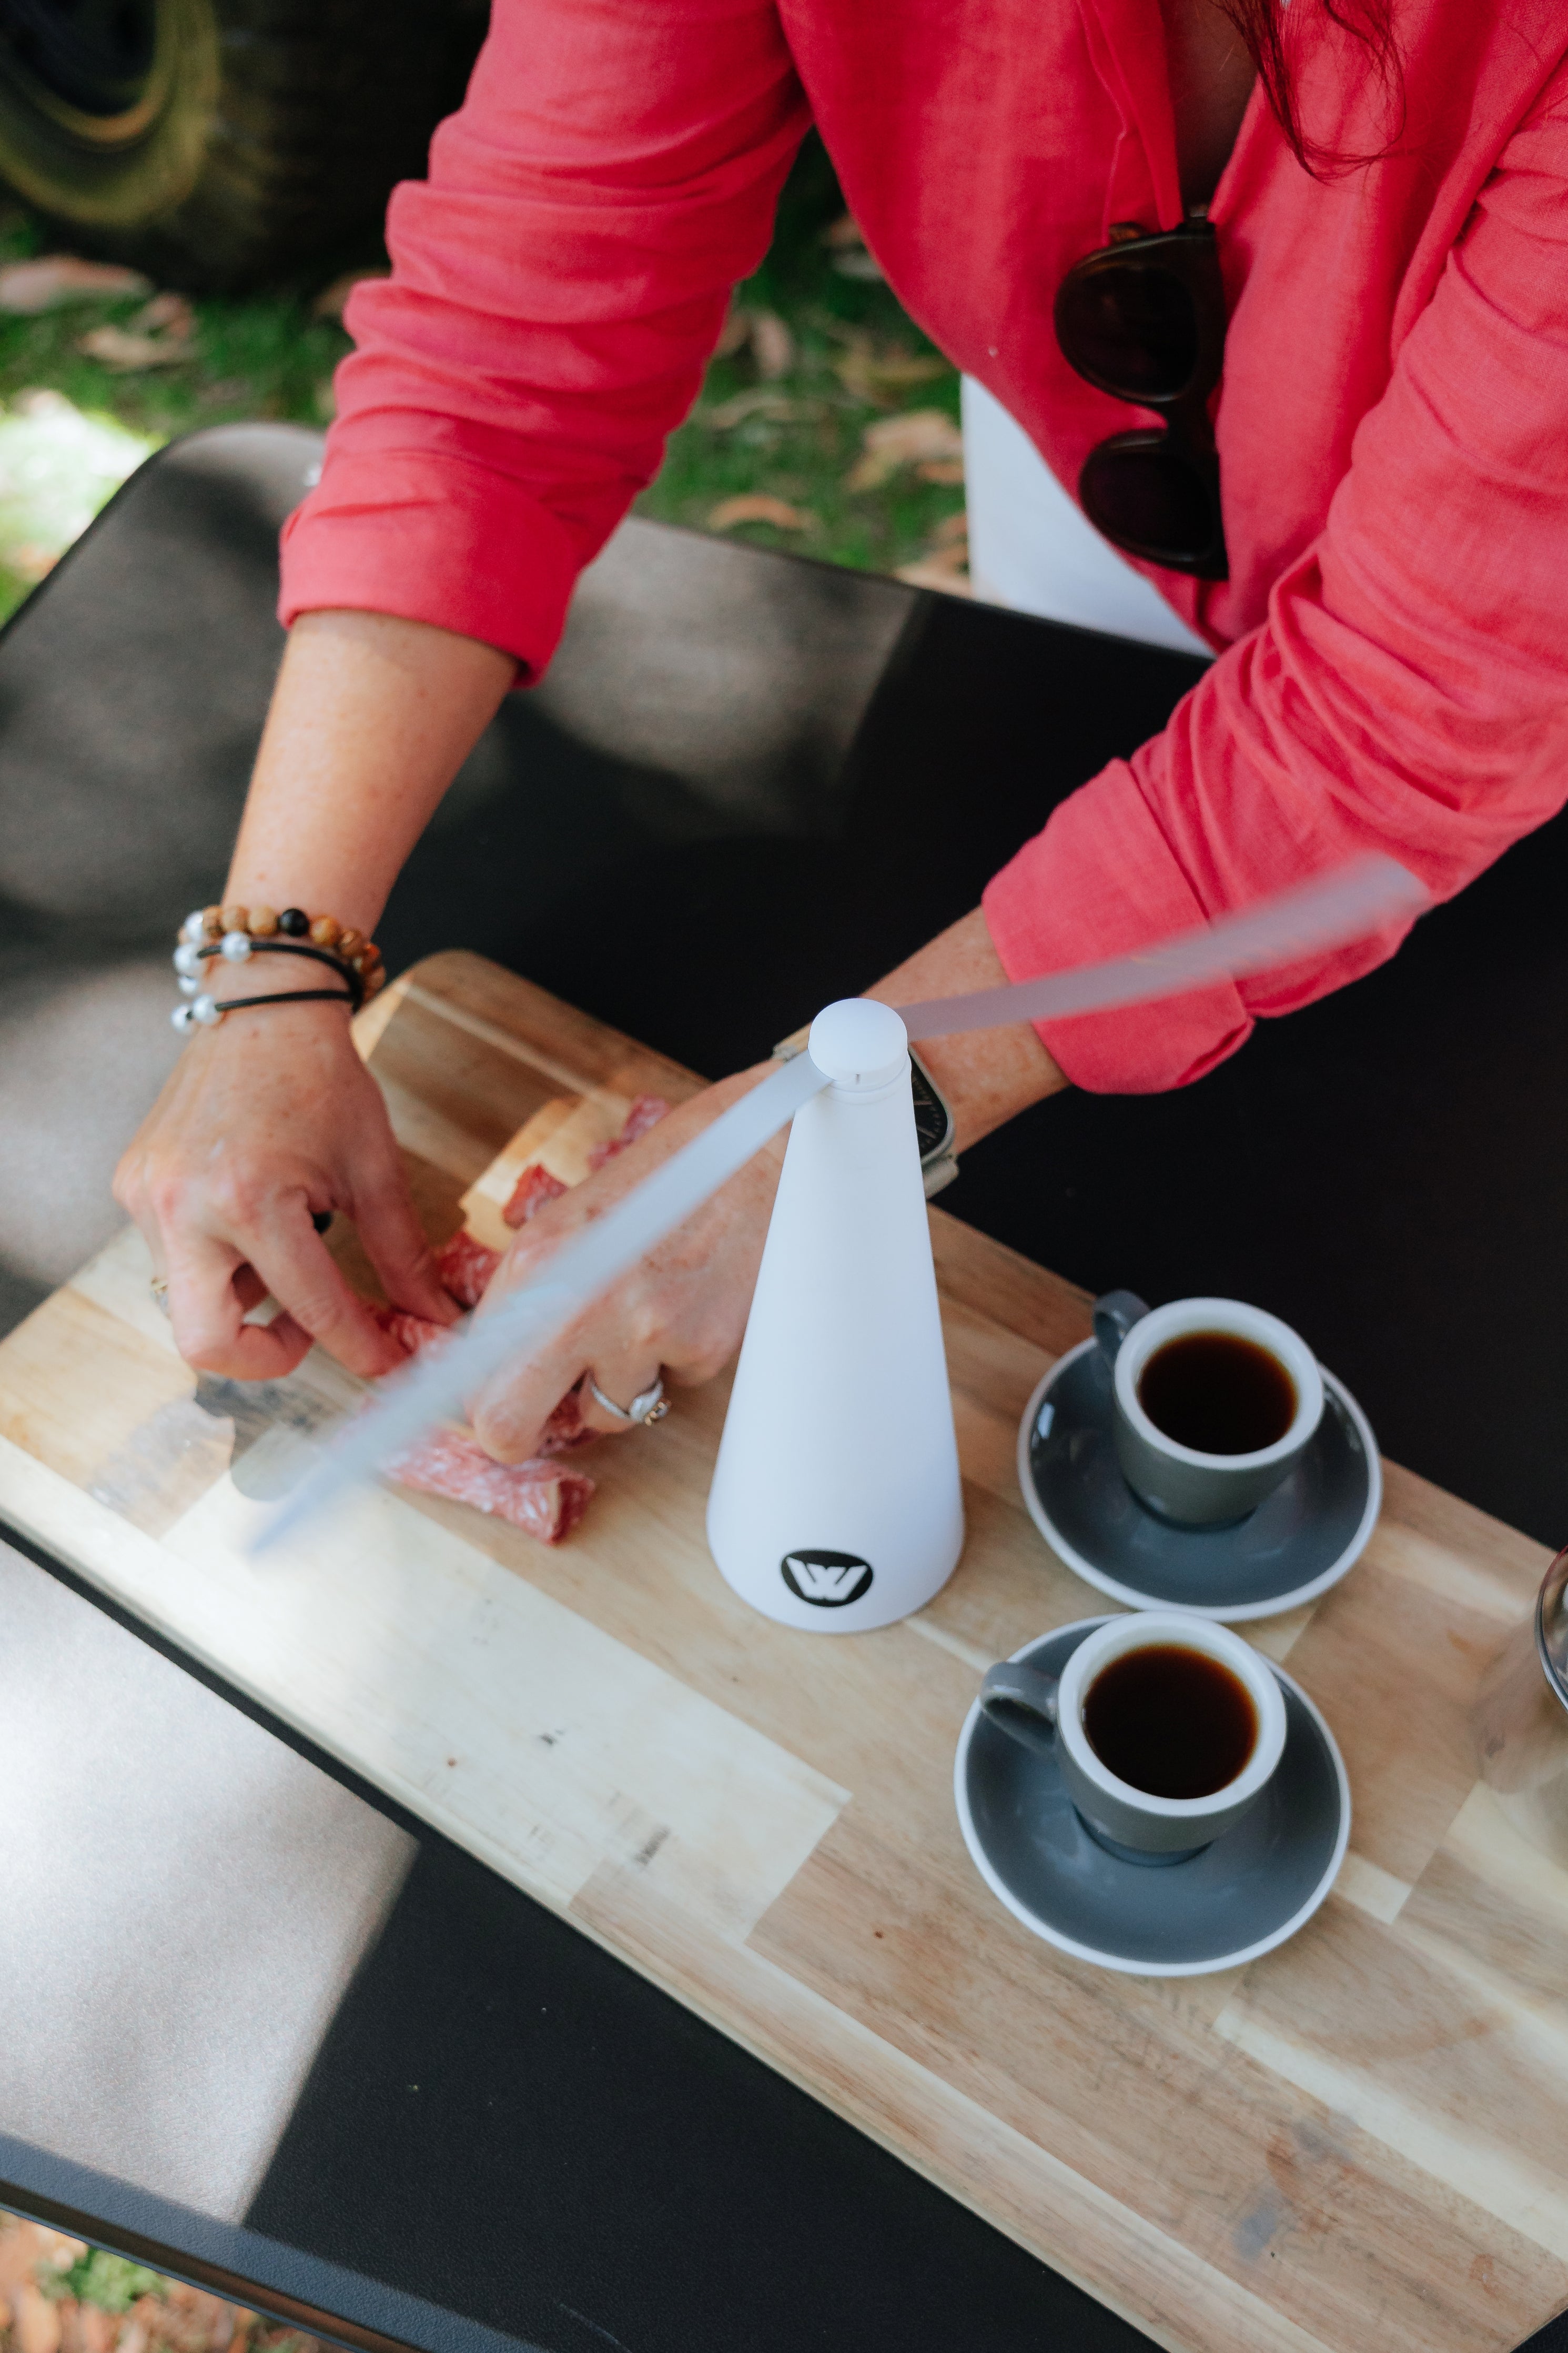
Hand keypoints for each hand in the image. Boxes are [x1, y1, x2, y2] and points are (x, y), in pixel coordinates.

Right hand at [115, 994, 457, 1381]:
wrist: (260, 1011)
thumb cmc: (322, 1081)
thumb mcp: (374, 1170)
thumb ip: (403, 1255)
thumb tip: (432, 1320)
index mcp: (250, 1200)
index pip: (310, 1309)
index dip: (357, 1349)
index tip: (386, 1368)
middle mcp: (183, 1207)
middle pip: (205, 1344)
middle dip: (264, 1357)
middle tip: (305, 1331)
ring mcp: (147, 1199)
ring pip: (189, 1301)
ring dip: (242, 1296)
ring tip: (284, 1241)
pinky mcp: (133, 1188)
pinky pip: (174, 1257)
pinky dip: (218, 1259)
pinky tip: (250, 1214)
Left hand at [466, 1066, 782, 1460]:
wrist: (759, 1153)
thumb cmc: (669, 1177)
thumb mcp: (573, 1222)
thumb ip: (533, 1292)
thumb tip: (500, 1360)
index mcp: (536, 1264)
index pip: (474, 1380)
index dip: (480, 1408)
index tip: (489, 1413)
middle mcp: (580, 1303)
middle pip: (510, 1423)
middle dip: (517, 1435)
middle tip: (535, 1424)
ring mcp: (643, 1331)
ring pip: (609, 1411)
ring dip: (620, 1383)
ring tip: (645, 1320)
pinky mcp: (701, 1348)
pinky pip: (675, 1383)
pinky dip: (680, 1357)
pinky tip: (693, 1304)